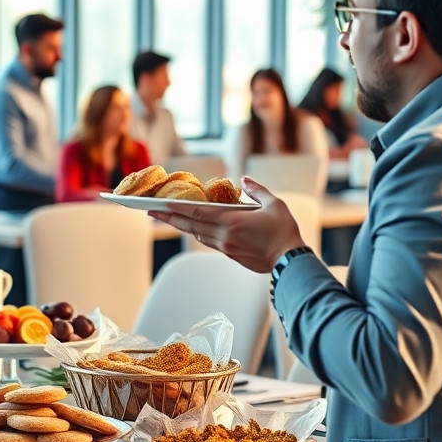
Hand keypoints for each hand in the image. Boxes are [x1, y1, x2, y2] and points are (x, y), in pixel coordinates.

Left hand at [148, 177, 304, 273]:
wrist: (289, 261)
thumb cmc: (284, 232)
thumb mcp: (274, 204)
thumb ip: (257, 190)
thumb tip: (245, 180)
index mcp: (232, 222)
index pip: (197, 213)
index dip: (177, 208)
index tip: (161, 204)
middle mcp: (224, 235)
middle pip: (191, 226)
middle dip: (169, 218)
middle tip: (152, 211)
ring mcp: (226, 247)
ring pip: (198, 235)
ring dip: (182, 226)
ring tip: (169, 218)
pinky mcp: (231, 255)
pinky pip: (209, 242)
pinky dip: (199, 233)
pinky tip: (195, 228)